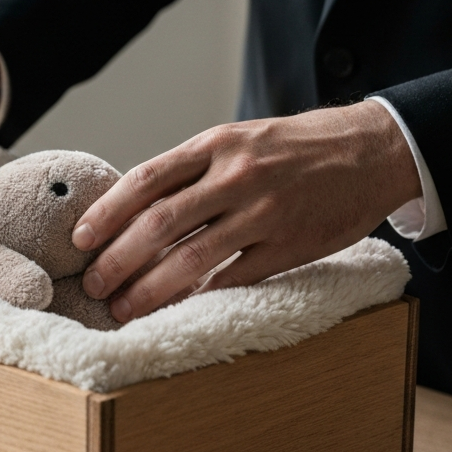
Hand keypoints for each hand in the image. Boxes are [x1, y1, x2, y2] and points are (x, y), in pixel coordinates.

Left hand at [71, 101, 421, 321]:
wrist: (371, 150)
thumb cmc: (296, 148)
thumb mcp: (240, 139)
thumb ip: (193, 169)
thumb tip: (137, 207)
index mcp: (216, 144)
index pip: (145, 180)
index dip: (106, 213)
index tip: (80, 240)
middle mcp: (236, 176)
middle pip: (159, 224)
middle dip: (116, 259)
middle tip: (92, 285)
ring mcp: (264, 213)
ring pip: (190, 258)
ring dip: (148, 288)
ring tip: (122, 308)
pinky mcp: (289, 246)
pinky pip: (233, 278)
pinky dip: (199, 297)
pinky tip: (176, 311)